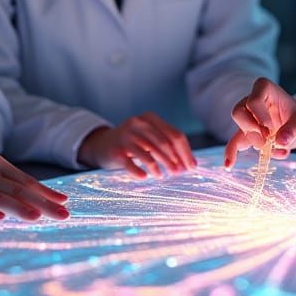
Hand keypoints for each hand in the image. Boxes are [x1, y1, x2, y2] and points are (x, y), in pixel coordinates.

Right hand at [0, 153, 70, 221]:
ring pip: (0, 197)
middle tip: (64, 215)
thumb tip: (33, 199)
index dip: (47, 192)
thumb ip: (5, 184)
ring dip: (21, 208)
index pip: (26, 181)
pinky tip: (0, 219)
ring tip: (39, 218)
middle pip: (20, 190)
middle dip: (44, 203)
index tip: (65, 202)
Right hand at [78, 113, 195, 178]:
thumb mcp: (150, 137)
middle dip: (174, 161)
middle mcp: (138, 123)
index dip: (185, 152)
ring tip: (163, 176)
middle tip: (179, 173)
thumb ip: (170, 146)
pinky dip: (140, 172)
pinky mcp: (115, 150)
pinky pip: (131, 164)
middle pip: (164, 144)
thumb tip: (193, 164)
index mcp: (150, 118)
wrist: (102, 144)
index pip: (175, 135)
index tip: (191, 167)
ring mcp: (125, 136)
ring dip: (159, 168)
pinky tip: (145, 177)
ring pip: (149, 154)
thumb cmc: (133, 142)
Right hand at [224, 78, 295, 167]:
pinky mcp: (249, 133)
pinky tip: (229, 165)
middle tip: (267, 140)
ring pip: (239, 128)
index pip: (253, 99)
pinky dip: (232, 153)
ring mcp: (249, 117)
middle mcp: (253, 100)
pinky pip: (235, 142)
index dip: (260, 117)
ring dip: (253, 142)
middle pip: (239, 112)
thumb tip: (280, 143)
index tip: (272, 128)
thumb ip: (293, 130)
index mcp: (266, 89)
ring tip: (268, 150)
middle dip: (252, 130)